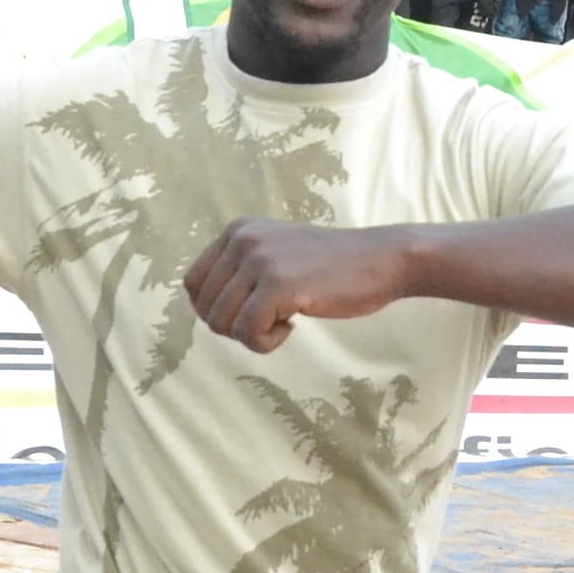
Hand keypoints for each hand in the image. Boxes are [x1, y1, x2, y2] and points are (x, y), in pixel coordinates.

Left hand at [182, 218, 418, 352]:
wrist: (380, 260)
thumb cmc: (331, 268)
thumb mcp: (276, 254)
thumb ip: (241, 270)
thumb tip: (204, 309)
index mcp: (238, 230)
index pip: (193, 282)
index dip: (213, 310)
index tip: (246, 315)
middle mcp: (243, 239)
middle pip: (205, 307)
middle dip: (233, 327)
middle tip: (269, 322)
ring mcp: (260, 260)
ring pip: (223, 323)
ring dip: (252, 336)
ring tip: (283, 323)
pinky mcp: (278, 285)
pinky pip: (248, 333)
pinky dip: (266, 343)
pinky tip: (291, 327)